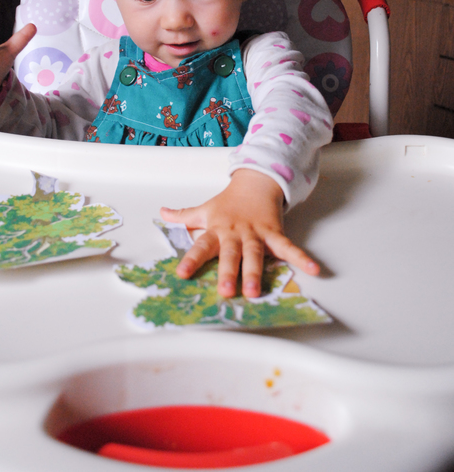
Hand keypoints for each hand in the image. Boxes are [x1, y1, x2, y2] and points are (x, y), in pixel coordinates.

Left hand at [160, 168, 318, 298]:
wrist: (255, 182)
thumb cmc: (228, 202)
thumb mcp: (205, 209)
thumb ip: (183, 215)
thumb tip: (161, 212)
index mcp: (216, 230)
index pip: (201, 245)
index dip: (191, 259)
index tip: (181, 273)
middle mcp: (235, 234)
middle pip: (231, 254)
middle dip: (229, 273)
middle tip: (226, 292)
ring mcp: (256, 234)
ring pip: (255, 254)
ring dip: (255, 272)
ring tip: (255, 292)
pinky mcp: (274, 233)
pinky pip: (288, 247)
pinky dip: (301, 258)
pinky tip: (313, 269)